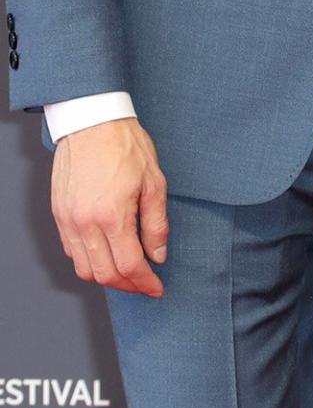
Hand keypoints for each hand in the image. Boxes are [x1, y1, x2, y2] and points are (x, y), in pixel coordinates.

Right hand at [51, 117, 167, 296]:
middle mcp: (85, 223)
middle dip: (128, 285)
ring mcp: (68, 220)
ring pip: (84, 269)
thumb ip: (156, 223)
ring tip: (127, 271)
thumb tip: (158, 255)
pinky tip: (105, 253)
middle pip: (104, 275)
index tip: (157, 288)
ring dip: (106, 277)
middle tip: (145, 283)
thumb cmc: (125, 145)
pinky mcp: (59, 213)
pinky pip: (71, 251)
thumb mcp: (154, 181)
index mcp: (112, 215)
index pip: (129, 266)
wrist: (93, 120)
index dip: (145, 283)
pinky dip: (88, 261)